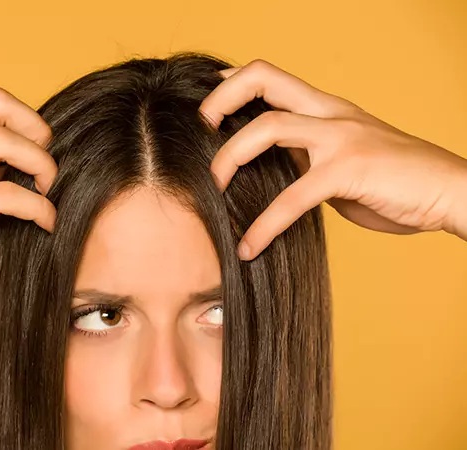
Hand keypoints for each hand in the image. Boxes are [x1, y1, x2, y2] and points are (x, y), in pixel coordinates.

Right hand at [0, 87, 57, 316]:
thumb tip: (11, 174)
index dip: (22, 118)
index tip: (34, 153)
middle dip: (37, 129)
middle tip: (44, 169)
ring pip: (5, 143)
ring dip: (42, 166)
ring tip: (48, 195)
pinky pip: (5, 196)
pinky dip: (38, 208)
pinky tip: (47, 225)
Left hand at [199, 59, 466, 260]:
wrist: (448, 191)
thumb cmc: (393, 180)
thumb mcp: (341, 158)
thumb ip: (306, 156)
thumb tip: (270, 167)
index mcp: (326, 108)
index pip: (271, 77)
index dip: (233, 84)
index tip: (207, 108)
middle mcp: (330, 113)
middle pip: (264, 78)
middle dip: (221, 99)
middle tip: (199, 132)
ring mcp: (340, 138)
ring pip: (268, 128)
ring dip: (229, 158)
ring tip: (212, 189)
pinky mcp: (348, 171)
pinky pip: (292, 197)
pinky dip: (264, 225)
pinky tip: (249, 248)